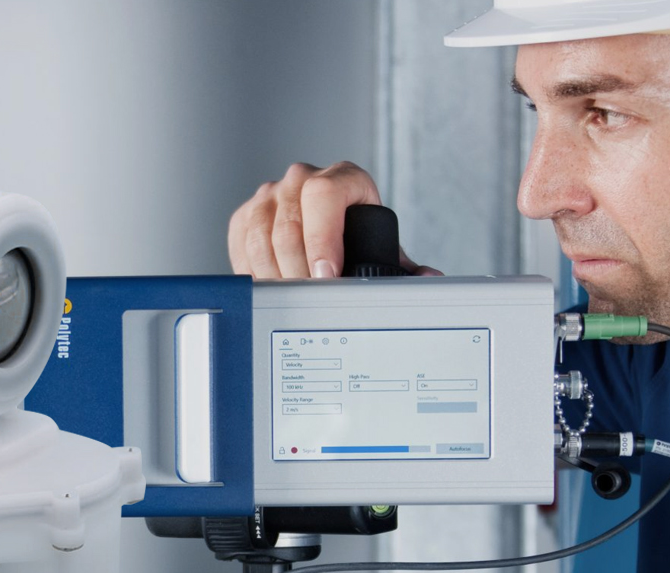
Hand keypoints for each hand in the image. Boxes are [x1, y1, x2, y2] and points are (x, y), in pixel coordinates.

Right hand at [226, 161, 441, 278]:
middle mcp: (302, 179)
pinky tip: (269, 285)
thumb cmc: (357, 233)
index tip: (326, 274)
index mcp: (342, 178)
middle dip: (298, 269)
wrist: (328, 221)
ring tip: (290, 296)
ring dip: (274, 272)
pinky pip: (241, 243)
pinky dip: (252, 269)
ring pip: (260, 235)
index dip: (322, 238)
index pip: (323, 196)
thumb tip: (428, 280)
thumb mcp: (381, 245)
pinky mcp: (246, 214)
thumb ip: (402, 266)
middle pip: (289, 222)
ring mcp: (271, 194)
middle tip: (309, 298)